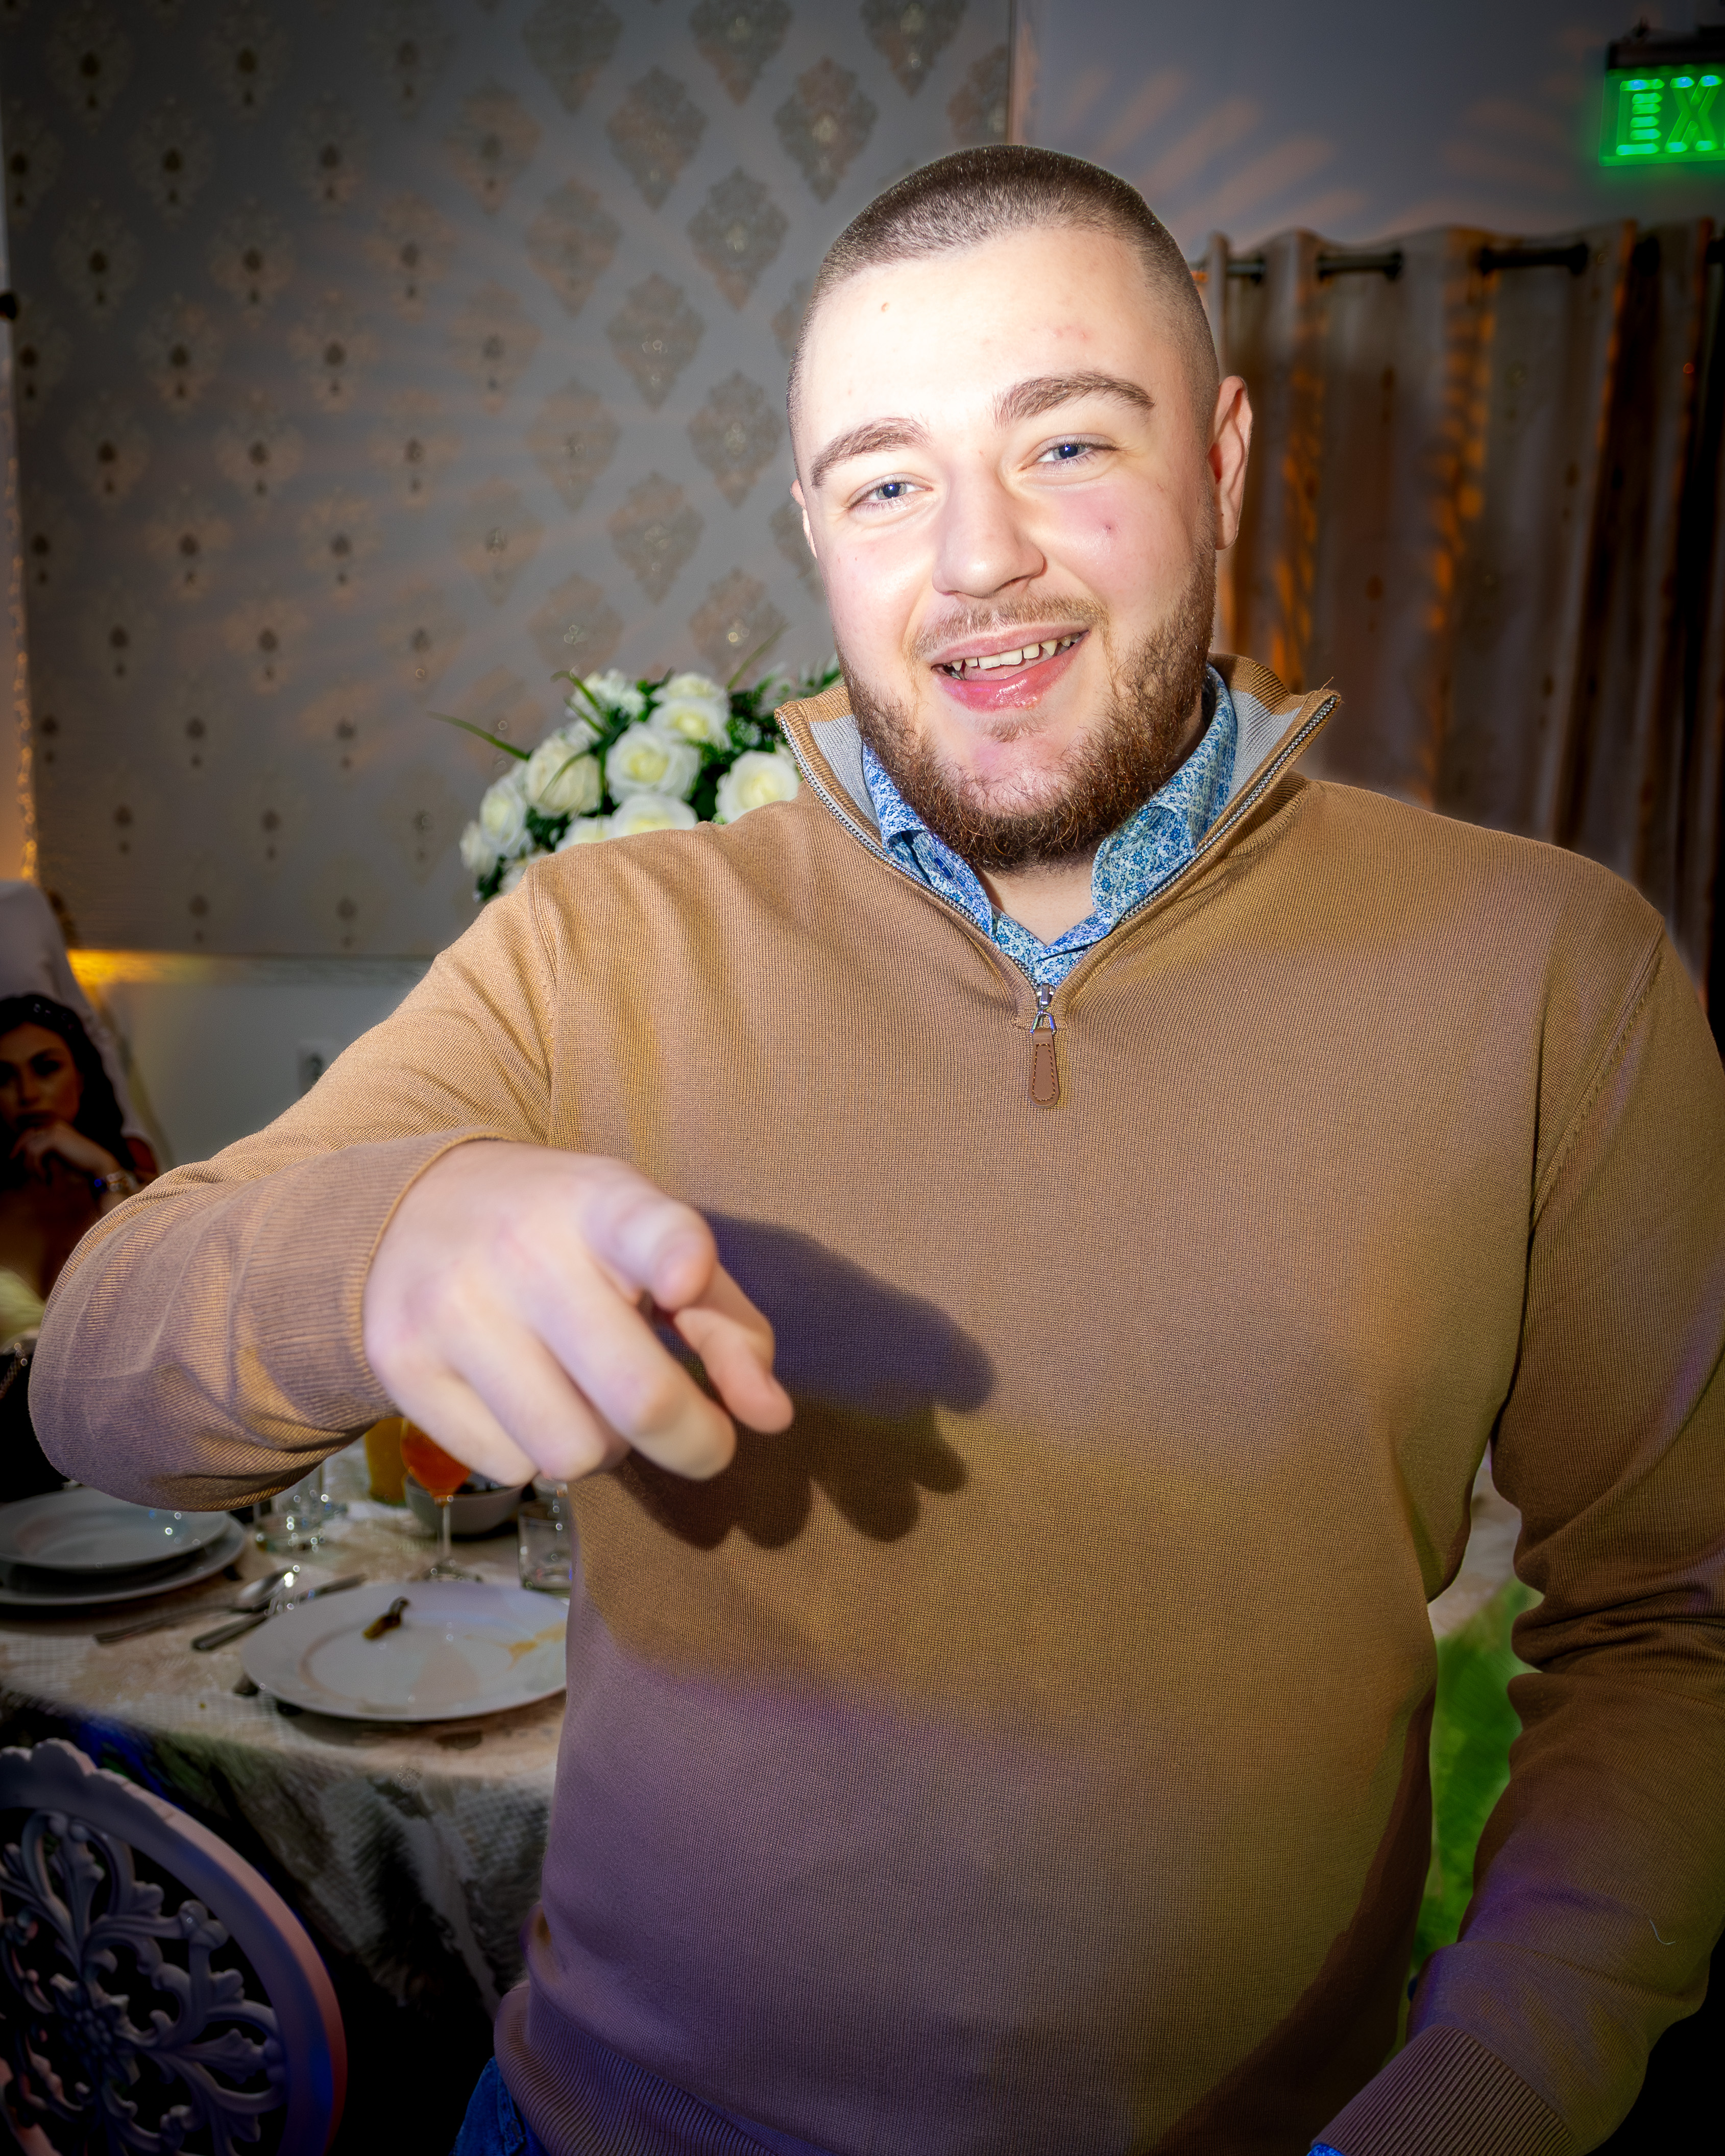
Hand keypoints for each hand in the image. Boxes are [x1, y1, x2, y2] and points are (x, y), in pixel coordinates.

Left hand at [11, 1122, 118, 1183]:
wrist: (98, 1164)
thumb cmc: (80, 1163)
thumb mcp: (57, 1155)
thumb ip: (43, 1151)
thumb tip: (24, 1155)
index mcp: (56, 1125)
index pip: (29, 1131)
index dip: (20, 1144)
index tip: (17, 1158)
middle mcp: (53, 1123)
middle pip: (25, 1136)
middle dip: (20, 1153)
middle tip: (25, 1170)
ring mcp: (53, 1129)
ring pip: (28, 1147)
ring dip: (30, 1165)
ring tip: (40, 1177)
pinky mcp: (54, 1138)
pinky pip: (34, 1153)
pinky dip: (36, 1168)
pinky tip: (45, 1176)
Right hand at [361, 1143, 793, 1488]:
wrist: (413, 1209)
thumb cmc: (568, 1239)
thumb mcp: (653, 1248)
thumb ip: (728, 1326)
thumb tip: (771, 1418)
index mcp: (602, 1204)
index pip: (647, 1228)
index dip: (677, 1258)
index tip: (684, 1280)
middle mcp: (524, 1250)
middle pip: (638, 1397)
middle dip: (696, 1443)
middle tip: (703, 1441)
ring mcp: (454, 1309)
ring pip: (573, 1454)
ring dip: (602, 1451)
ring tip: (589, 1401)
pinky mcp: (402, 1365)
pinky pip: (508, 1469)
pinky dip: (533, 1455)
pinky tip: (525, 1401)